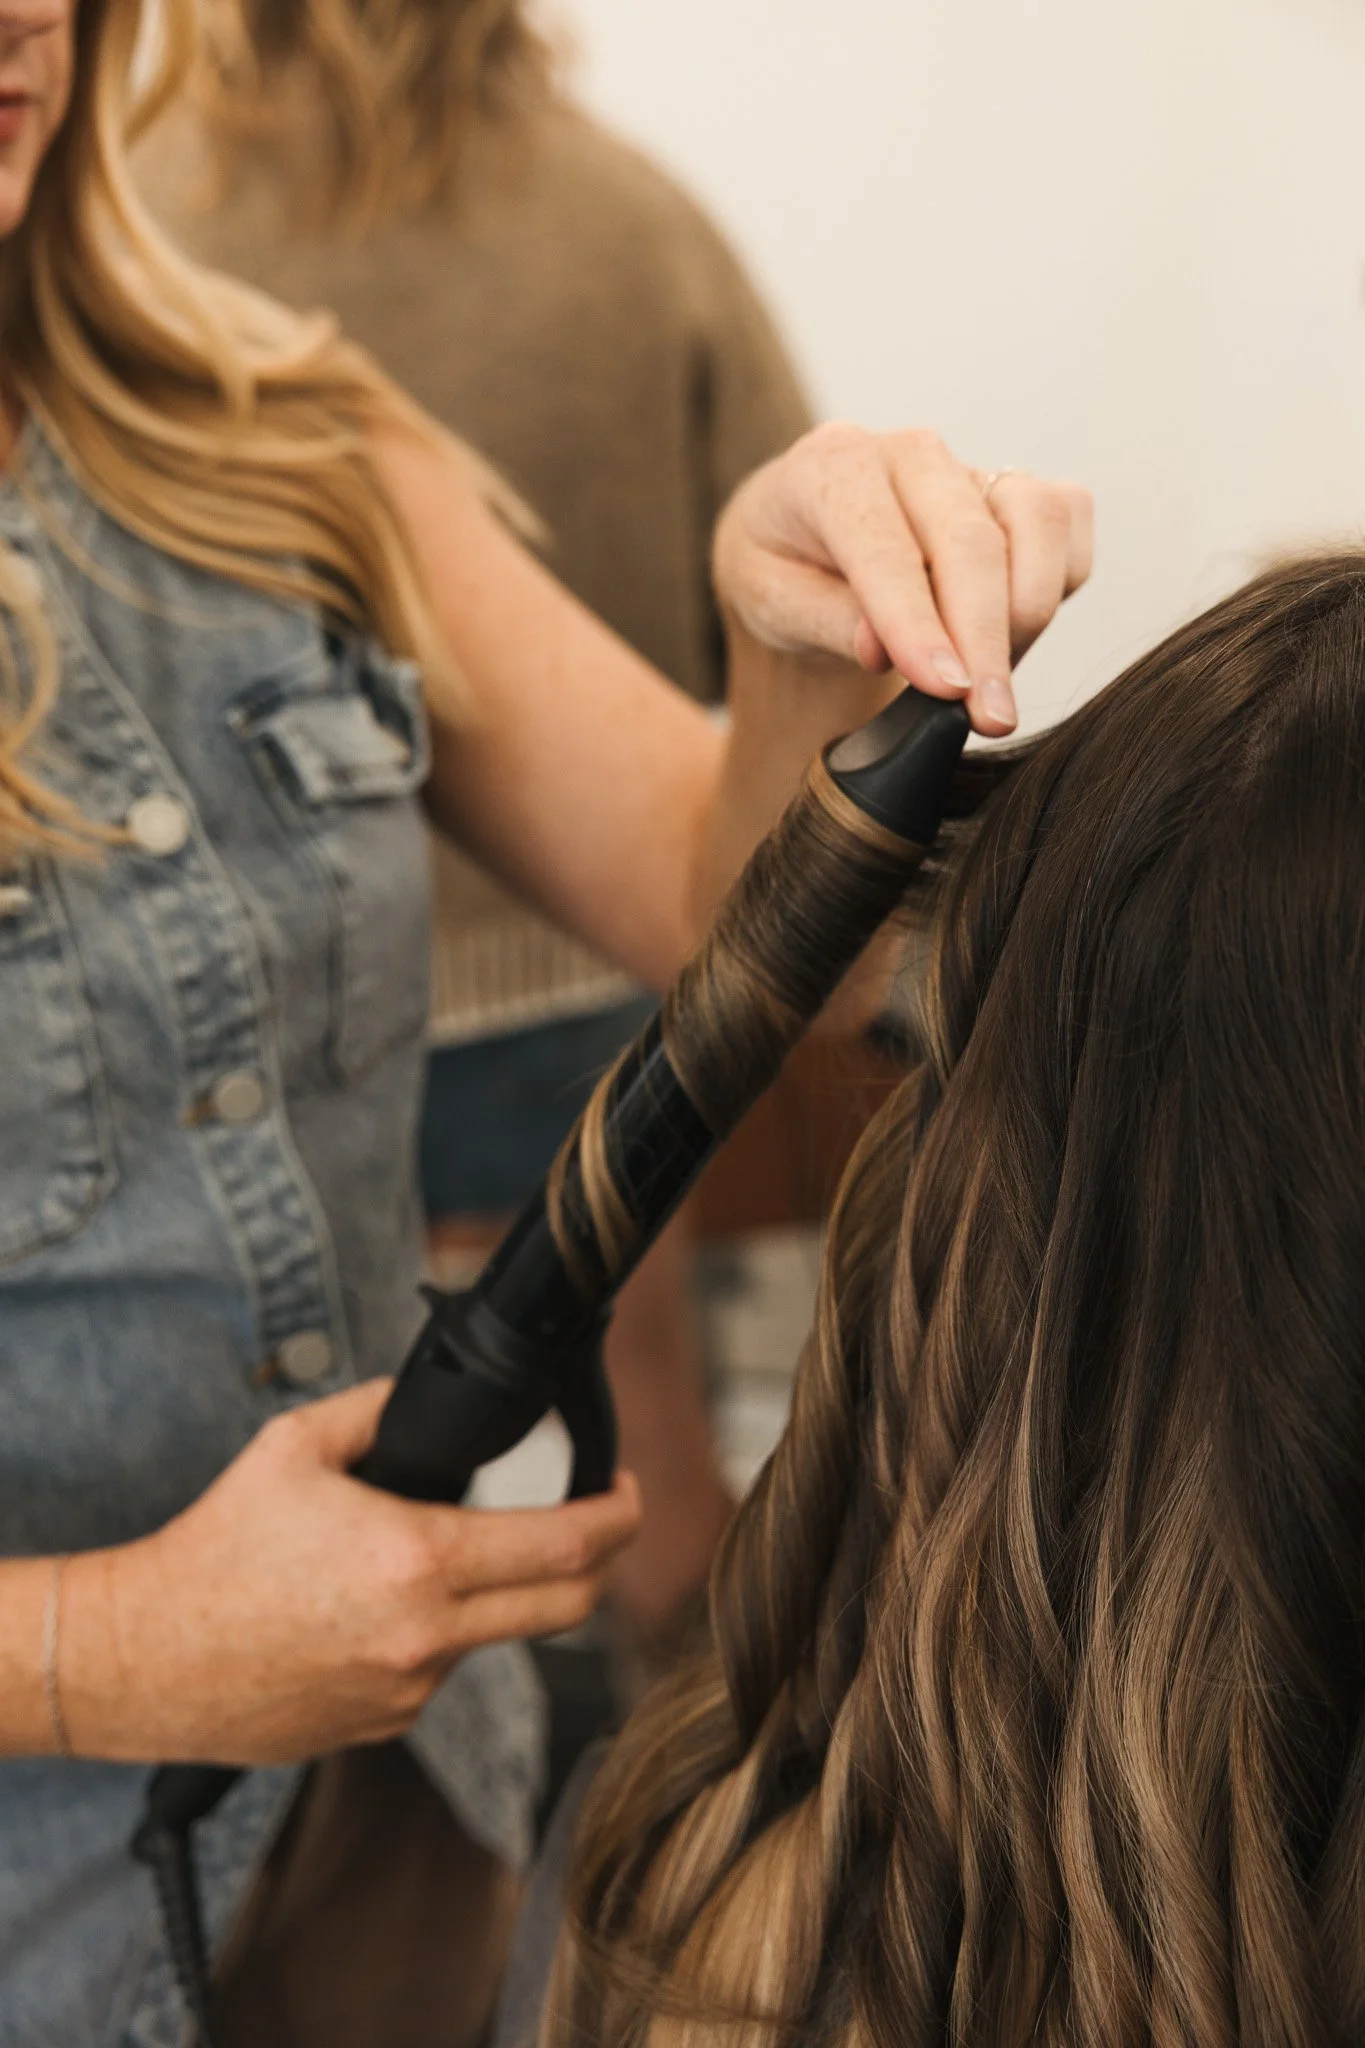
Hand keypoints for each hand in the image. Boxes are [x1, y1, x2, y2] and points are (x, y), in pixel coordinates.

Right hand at [60, 1380, 640, 1764]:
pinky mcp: (381, 1726)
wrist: (143, 1657)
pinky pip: (437, 1672)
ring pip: (495, 1636)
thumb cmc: (216, 1545)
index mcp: (417, 1559)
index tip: (626, 1493)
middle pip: (568, 1607)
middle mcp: (426, 1636)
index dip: (618, 1516)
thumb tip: (431, 1395)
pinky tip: (370, 1610)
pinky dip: (433, 1636)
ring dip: (494, 1595)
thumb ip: (382, 1410)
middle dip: (599, 1561)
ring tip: (425, 1556)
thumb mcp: (297, 1444)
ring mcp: (407, 1691)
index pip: (565, 1546)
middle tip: (593, 1523)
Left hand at [713, 423, 1093, 733]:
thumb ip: (825, 621)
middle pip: (971, 542)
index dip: (919, 625)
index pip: (886, 551)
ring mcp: (970, 466)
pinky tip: (1011, 637)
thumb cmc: (784, 570)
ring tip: (990, 684)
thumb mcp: (769, 601)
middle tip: (990, 718)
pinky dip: (1058, 584)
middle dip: (986, 639)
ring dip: (1028, 615)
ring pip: (1036, 523)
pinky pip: (1067, 525)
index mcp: (832, 468)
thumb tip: (880, 649)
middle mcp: (909, 453)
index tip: (947, 690)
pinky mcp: (1018, 487)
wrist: (803, 537)